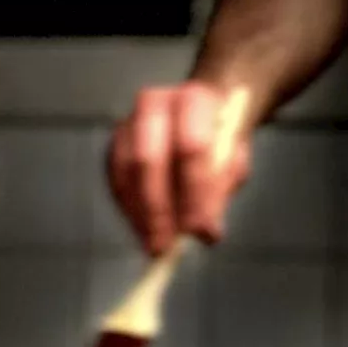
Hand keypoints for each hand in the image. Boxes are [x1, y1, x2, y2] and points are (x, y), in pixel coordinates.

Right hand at [107, 82, 251, 255]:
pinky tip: (143, 232)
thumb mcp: (233, 162)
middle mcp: (154, 104)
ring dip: (139, 215)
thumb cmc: (218, 140)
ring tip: (155, 246)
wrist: (200, 114)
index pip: (191, 147)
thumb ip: (220, 191)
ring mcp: (128, 124)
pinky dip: (129, 211)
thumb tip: (205, 232)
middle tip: (166, 246)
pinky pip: (115, 182)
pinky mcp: (114, 146)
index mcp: (193, 100)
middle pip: (147, 160)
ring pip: (126, 173)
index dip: (194, 193)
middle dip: (157, 209)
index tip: (198, 230)